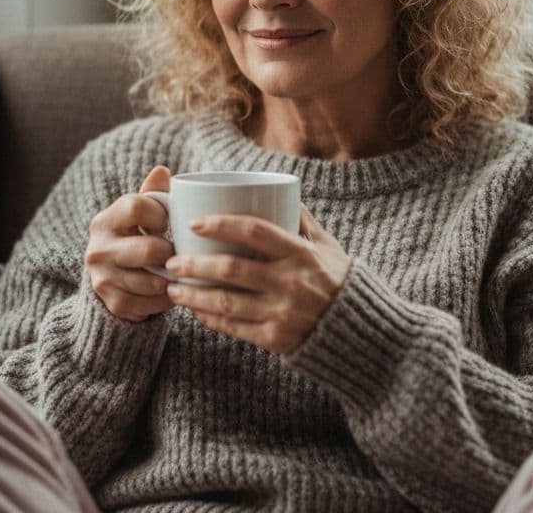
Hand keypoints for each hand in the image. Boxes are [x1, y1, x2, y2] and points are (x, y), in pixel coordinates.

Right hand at [84, 166, 175, 321]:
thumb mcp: (141, 212)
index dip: (160, 214)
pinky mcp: (111, 303)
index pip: (136, 206)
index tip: (166, 223)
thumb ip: (153, 193)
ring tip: (180, 272)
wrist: (110, 274)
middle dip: (171, 252)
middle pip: (148, 249)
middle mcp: (97, 249)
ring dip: (172, 279)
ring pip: (152, 281)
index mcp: (106, 220)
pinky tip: (169, 290)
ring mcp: (102, 278)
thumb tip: (163, 170)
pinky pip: (149, 304)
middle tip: (179, 253)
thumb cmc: (135, 235)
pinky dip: (165, 300)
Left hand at [163, 205, 350, 354]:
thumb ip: (304, 222)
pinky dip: (210, 318)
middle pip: (231, 268)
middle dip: (194, 264)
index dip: (222, 224)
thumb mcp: (328, 248)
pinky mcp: (275, 339)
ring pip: (226, 301)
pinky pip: (234, 327)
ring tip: (172, 288)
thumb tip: (282, 192)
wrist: (362, 334)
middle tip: (170, 260)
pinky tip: (195, 310)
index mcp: (301, 254)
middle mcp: (290, 282)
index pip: (256, 231)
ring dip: (193, 294)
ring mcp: (282, 313)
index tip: (194, 223)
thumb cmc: (341, 283)